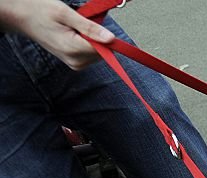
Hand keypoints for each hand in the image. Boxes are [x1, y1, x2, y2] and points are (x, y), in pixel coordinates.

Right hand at [0, 0, 114, 69]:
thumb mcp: (65, 13)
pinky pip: (90, 53)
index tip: (98, 25)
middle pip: (102, 52)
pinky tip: (73, 33)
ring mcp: (74, 63)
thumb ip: (89, 27)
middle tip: (79, 23)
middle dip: (97, 36)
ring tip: (74, 28)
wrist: (22, 16)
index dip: (106, 36)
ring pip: (97, 53)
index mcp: (73, 50)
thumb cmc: (39, 11)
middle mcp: (75, 61)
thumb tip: (111, 39)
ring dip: (92, 39)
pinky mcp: (74, 62)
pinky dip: (87, 42)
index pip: (104, 50)